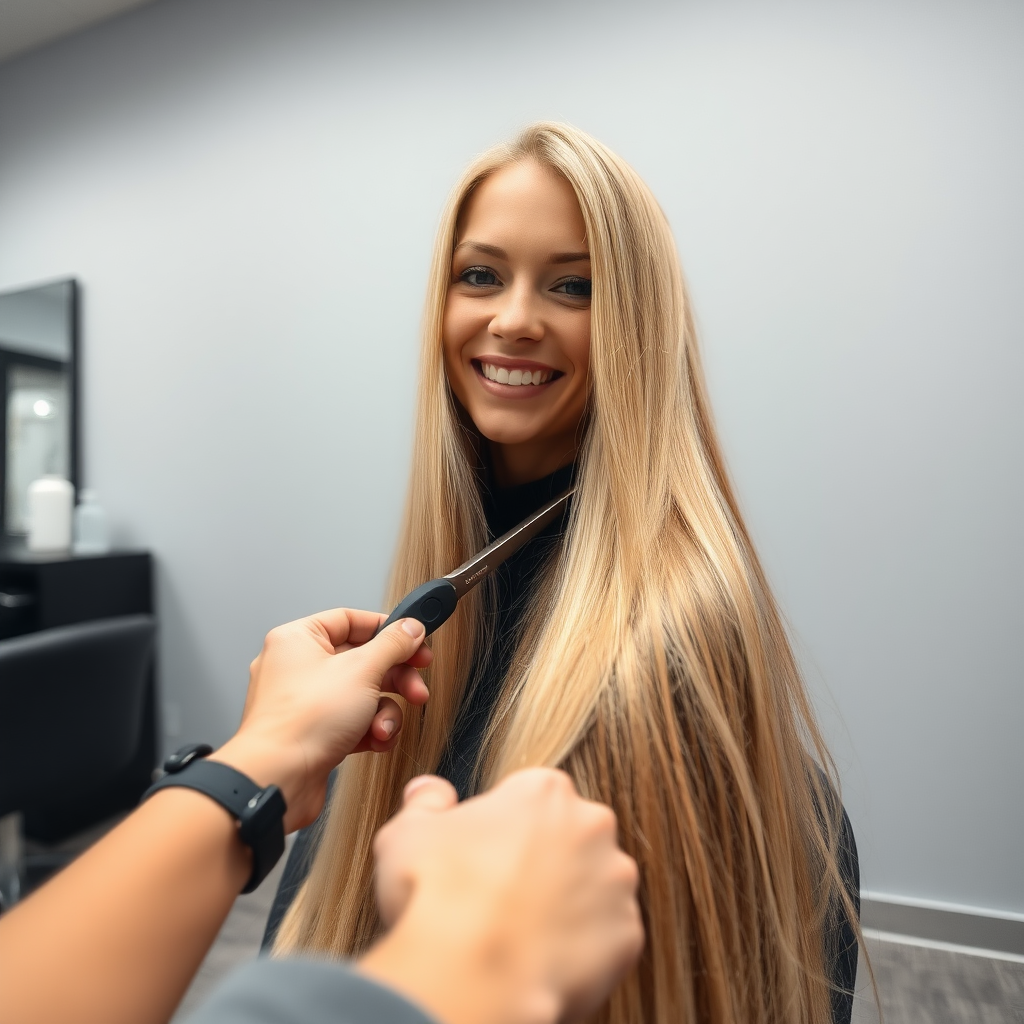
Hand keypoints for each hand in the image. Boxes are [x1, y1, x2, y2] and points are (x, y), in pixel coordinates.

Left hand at [214, 609, 431, 830]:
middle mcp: (298, 667)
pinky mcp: (314, 733)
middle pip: (362, 660)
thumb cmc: (302, 722)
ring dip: (384, 711)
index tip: (415, 641)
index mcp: (298, 639)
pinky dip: (369, 730)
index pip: (351, 620)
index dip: (387, 630)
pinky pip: (353, 721)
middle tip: (416, 688)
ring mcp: (306, 702)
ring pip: (362, 695)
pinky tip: (375, 741)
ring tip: (385, 726)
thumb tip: (411, 627)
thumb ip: (393, 644)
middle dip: (395, 678)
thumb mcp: (362, 671)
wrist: (278, 780)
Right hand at [359, 769, 643, 1023]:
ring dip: (571, 903)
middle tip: (504, 895)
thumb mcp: (407, 834)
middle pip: (573, 836)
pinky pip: (608, 938)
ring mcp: (616, 882)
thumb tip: (429, 791)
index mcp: (545, 792)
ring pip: (596, 887)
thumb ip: (425, 803)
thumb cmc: (437, 896)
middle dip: (546, 860)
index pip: (532, 798)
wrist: (470, 974)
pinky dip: (584, 949)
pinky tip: (544, 960)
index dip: (506, 829)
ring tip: (523, 934)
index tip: (486, 856)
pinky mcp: (628, 935)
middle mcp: (592, 826)